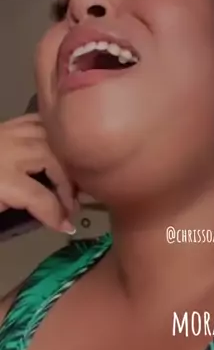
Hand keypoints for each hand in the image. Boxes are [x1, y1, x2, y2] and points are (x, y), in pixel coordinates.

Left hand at [0, 113, 75, 233]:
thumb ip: (13, 205)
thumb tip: (42, 208)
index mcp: (1, 178)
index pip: (39, 197)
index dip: (56, 214)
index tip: (65, 226)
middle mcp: (9, 151)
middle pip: (54, 162)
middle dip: (67, 185)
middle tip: (70, 204)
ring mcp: (8, 133)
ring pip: (50, 140)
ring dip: (64, 160)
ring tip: (69, 178)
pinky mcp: (5, 124)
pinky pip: (37, 123)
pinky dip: (52, 134)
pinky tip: (59, 146)